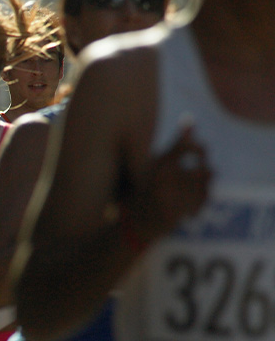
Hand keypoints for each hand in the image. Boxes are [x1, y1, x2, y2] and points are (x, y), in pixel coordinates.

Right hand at [125, 125, 210, 246]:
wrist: (134, 222)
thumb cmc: (146, 188)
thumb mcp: (156, 163)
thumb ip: (176, 143)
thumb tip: (191, 118)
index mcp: (157, 164)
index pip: (187, 148)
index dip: (200, 149)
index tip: (201, 154)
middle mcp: (162, 179)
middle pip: (204, 171)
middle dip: (206, 173)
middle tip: (203, 174)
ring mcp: (168, 198)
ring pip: (205, 189)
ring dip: (205, 188)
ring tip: (196, 190)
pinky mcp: (174, 214)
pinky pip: (201, 204)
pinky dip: (201, 202)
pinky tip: (192, 203)